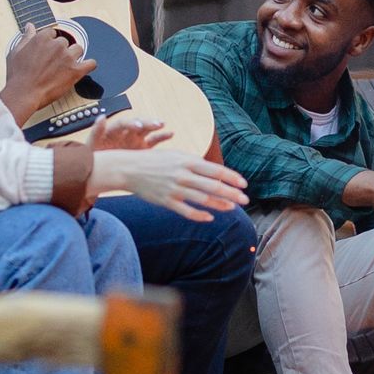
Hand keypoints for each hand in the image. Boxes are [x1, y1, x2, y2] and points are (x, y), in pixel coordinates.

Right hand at [2, 22, 91, 124]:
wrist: (24, 94)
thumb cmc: (18, 76)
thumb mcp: (16, 52)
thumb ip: (26, 37)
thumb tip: (30, 26)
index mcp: (43, 38)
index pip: (52, 33)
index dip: (50, 43)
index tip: (48, 51)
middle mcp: (57, 45)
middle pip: (65, 42)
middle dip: (60, 51)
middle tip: (53, 63)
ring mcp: (68, 57)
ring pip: (78, 49)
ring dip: (73, 56)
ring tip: (66, 66)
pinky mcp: (76, 71)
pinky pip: (91, 63)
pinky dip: (89, 65)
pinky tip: (84, 67)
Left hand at [87, 115, 172, 151]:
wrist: (99, 172)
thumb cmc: (94, 158)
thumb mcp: (91, 147)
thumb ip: (96, 132)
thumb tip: (101, 117)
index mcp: (113, 131)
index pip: (122, 123)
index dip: (131, 123)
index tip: (138, 125)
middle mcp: (125, 133)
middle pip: (137, 124)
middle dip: (146, 123)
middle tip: (155, 125)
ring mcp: (135, 140)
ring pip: (146, 130)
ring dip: (154, 126)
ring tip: (162, 125)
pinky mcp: (142, 148)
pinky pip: (154, 141)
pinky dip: (162, 136)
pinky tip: (170, 134)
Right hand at [90, 147, 247, 222]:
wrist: (128, 169)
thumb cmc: (155, 160)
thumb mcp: (176, 155)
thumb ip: (195, 163)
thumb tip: (214, 172)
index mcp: (187, 161)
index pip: (215, 170)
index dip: (231, 178)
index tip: (244, 184)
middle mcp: (183, 175)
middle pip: (212, 186)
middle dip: (231, 194)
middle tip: (245, 200)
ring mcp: (174, 189)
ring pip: (202, 199)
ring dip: (219, 205)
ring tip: (232, 208)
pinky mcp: (166, 201)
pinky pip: (186, 211)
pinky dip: (199, 215)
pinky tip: (210, 218)